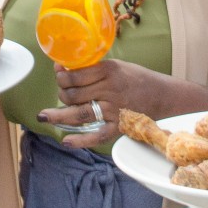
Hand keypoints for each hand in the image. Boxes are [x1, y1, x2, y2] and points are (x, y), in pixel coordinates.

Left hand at [39, 60, 157, 148]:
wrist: (164, 96)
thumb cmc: (138, 79)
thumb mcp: (118, 66)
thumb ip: (95, 69)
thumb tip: (66, 70)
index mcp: (109, 71)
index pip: (76, 74)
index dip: (62, 76)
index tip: (59, 75)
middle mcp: (110, 89)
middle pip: (75, 94)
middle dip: (61, 93)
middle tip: (60, 93)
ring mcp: (114, 109)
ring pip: (80, 113)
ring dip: (59, 115)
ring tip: (43, 116)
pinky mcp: (119, 126)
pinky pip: (97, 136)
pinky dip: (81, 141)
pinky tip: (66, 141)